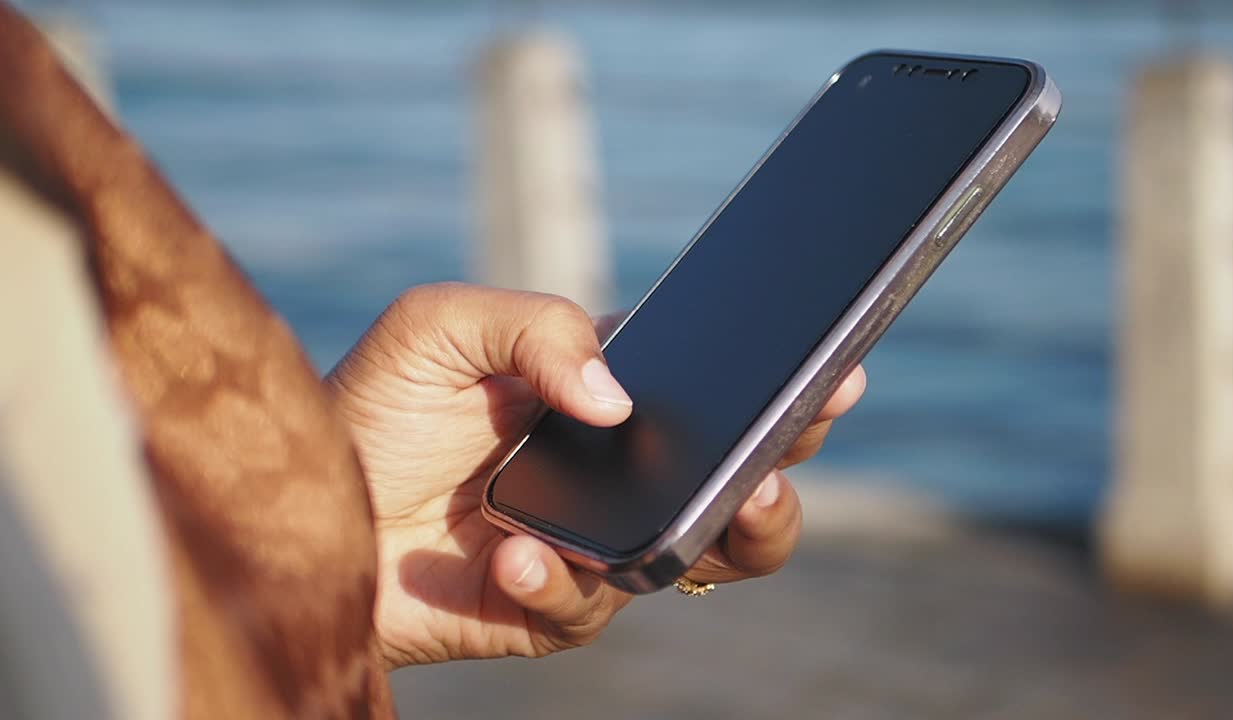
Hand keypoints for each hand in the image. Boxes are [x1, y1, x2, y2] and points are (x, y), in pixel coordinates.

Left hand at [327, 283, 865, 667]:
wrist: (307, 507)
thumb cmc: (374, 405)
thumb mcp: (442, 327)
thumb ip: (538, 330)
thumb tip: (618, 402)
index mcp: (605, 397)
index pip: (714, 389)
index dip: (777, 383)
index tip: (831, 370)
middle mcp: (617, 473)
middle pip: (739, 476)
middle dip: (784, 464)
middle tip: (785, 445)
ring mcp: (595, 544)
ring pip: (707, 556)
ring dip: (734, 533)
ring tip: (727, 501)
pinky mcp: (552, 608)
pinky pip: (590, 606)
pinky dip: (562, 580)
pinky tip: (517, 553)